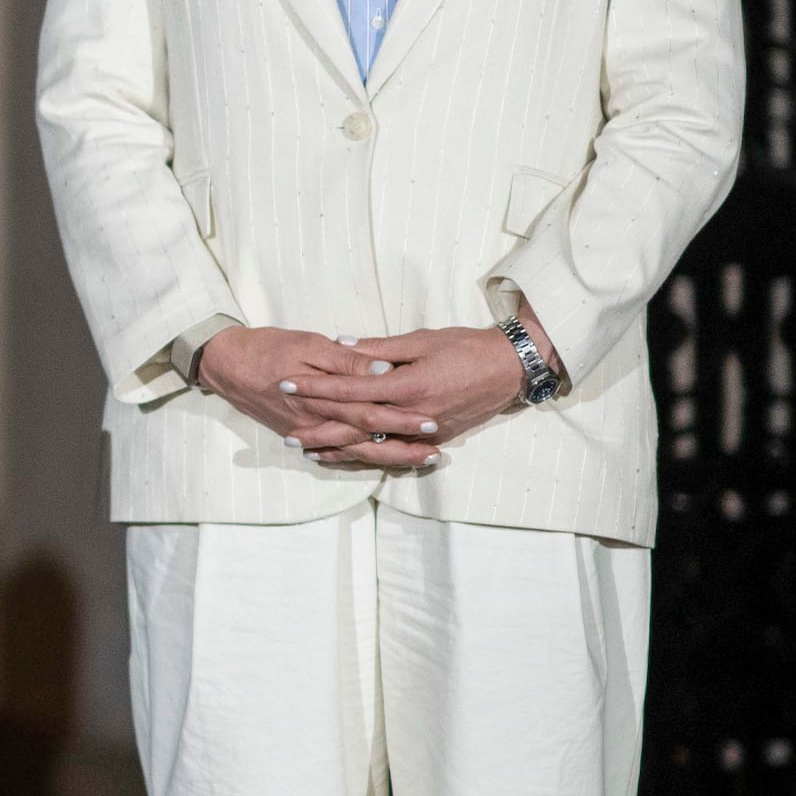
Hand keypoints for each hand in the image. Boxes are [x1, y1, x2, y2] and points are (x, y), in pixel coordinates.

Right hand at [193, 325, 446, 474]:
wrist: (226, 364)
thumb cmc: (269, 347)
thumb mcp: (310, 344)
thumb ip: (348, 361)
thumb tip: (384, 370)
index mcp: (323, 398)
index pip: (371, 414)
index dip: (402, 420)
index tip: (432, 421)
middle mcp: (318, 423)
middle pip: (368, 440)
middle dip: (404, 447)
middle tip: (437, 451)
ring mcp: (309, 433)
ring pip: (355, 452)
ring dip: (389, 457)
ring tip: (422, 459)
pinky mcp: (303, 434)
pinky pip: (336, 453)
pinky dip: (361, 459)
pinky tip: (382, 459)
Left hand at [294, 321, 547, 453]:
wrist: (509, 368)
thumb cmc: (465, 347)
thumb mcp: (420, 339)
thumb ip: (378, 349)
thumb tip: (340, 344)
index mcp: (407, 385)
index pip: (350, 389)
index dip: (316, 388)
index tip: (287, 384)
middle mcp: (412, 415)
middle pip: (355, 426)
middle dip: (319, 429)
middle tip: (286, 433)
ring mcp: (424, 432)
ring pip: (373, 446)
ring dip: (338, 449)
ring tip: (307, 450)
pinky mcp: (434, 440)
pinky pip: (393, 452)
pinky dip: (367, 456)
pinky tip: (345, 456)